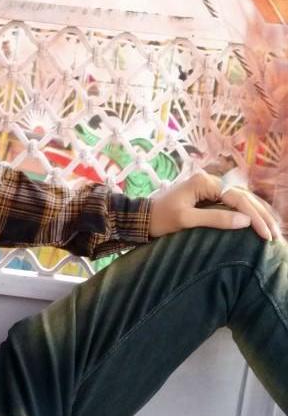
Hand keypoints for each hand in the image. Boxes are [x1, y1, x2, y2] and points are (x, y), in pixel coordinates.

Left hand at [149, 170, 283, 241]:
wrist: (142, 217)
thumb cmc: (160, 219)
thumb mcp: (186, 220)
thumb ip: (215, 219)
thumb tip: (245, 221)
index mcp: (204, 181)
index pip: (237, 198)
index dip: (254, 217)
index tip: (267, 235)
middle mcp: (209, 179)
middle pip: (243, 196)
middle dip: (261, 216)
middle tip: (276, 236)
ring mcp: (209, 186)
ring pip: (241, 198)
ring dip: (258, 213)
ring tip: (274, 230)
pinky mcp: (208, 194)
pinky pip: (234, 202)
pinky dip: (248, 212)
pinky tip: (259, 221)